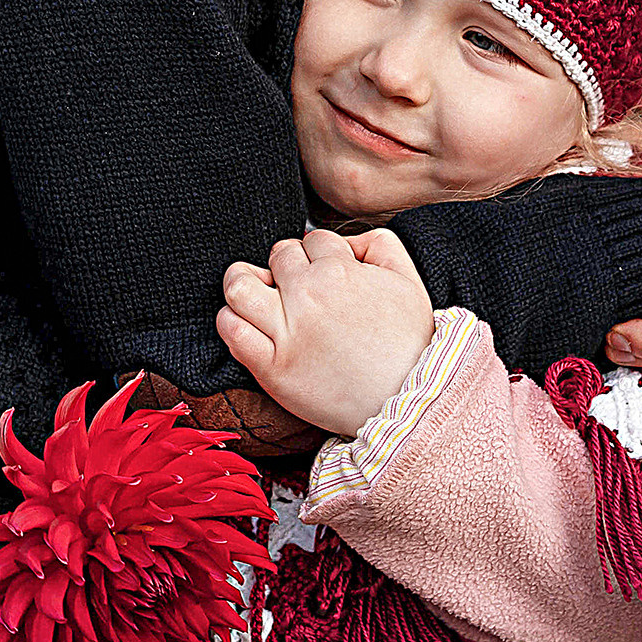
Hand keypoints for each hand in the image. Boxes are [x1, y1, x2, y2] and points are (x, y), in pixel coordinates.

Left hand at [216, 229, 435, 436]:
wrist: (406, 402)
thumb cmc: (410, 345)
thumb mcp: (410, 281)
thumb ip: (380, 244)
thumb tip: (346, 239)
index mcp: (341, 270)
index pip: (312, 239)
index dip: (317, 253)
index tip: (321, 270)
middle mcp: (309, 296)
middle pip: (278, 256)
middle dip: (286, 265)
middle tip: (295, 286)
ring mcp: (287, 332)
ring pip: (239, 287)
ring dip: (242, 282)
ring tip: (253, 292)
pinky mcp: (272, 368)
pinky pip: (233, 331)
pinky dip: (231, 321)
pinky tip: (246, 324)